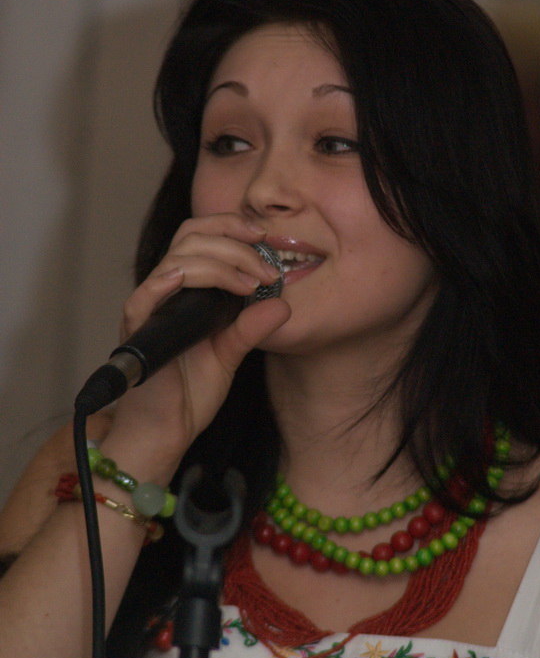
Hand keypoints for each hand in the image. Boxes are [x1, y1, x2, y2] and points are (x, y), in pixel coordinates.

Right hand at [101, 213, 289, 480]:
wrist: (167, 430)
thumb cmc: (190, 392)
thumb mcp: (231, 353)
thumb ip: (252, 327)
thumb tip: (284, 303)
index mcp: (187, 289)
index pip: (202, 237)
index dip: (231, 226)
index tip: (265, 238)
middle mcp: (166, 291)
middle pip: (191, 237)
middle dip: (234, 242)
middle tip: (266, 266)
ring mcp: (150, 308)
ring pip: (178, 260)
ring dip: (220, 262)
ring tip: (251, 284)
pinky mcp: (138, 330)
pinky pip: (145, 295)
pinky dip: (169, 280)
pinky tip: (193, 279)